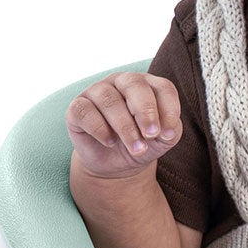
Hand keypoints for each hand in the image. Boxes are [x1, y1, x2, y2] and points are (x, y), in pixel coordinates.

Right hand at [66, 73, 181, 179]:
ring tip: (136, 148)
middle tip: (151, 135)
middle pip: (134, 84)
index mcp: (147, 85)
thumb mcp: (162, 141)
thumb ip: (170, 131)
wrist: (115, 164)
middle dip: (145, 111)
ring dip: (125, 126)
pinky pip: (85, 111)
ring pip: (109, 100)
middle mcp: (121, 82)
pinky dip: (99, 128)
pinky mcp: (77, 107)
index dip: (168, 109)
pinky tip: (110, 142)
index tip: (169, 135)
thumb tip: (165, 130)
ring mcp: (97, 91)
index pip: (162, 87)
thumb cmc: (142, 144)